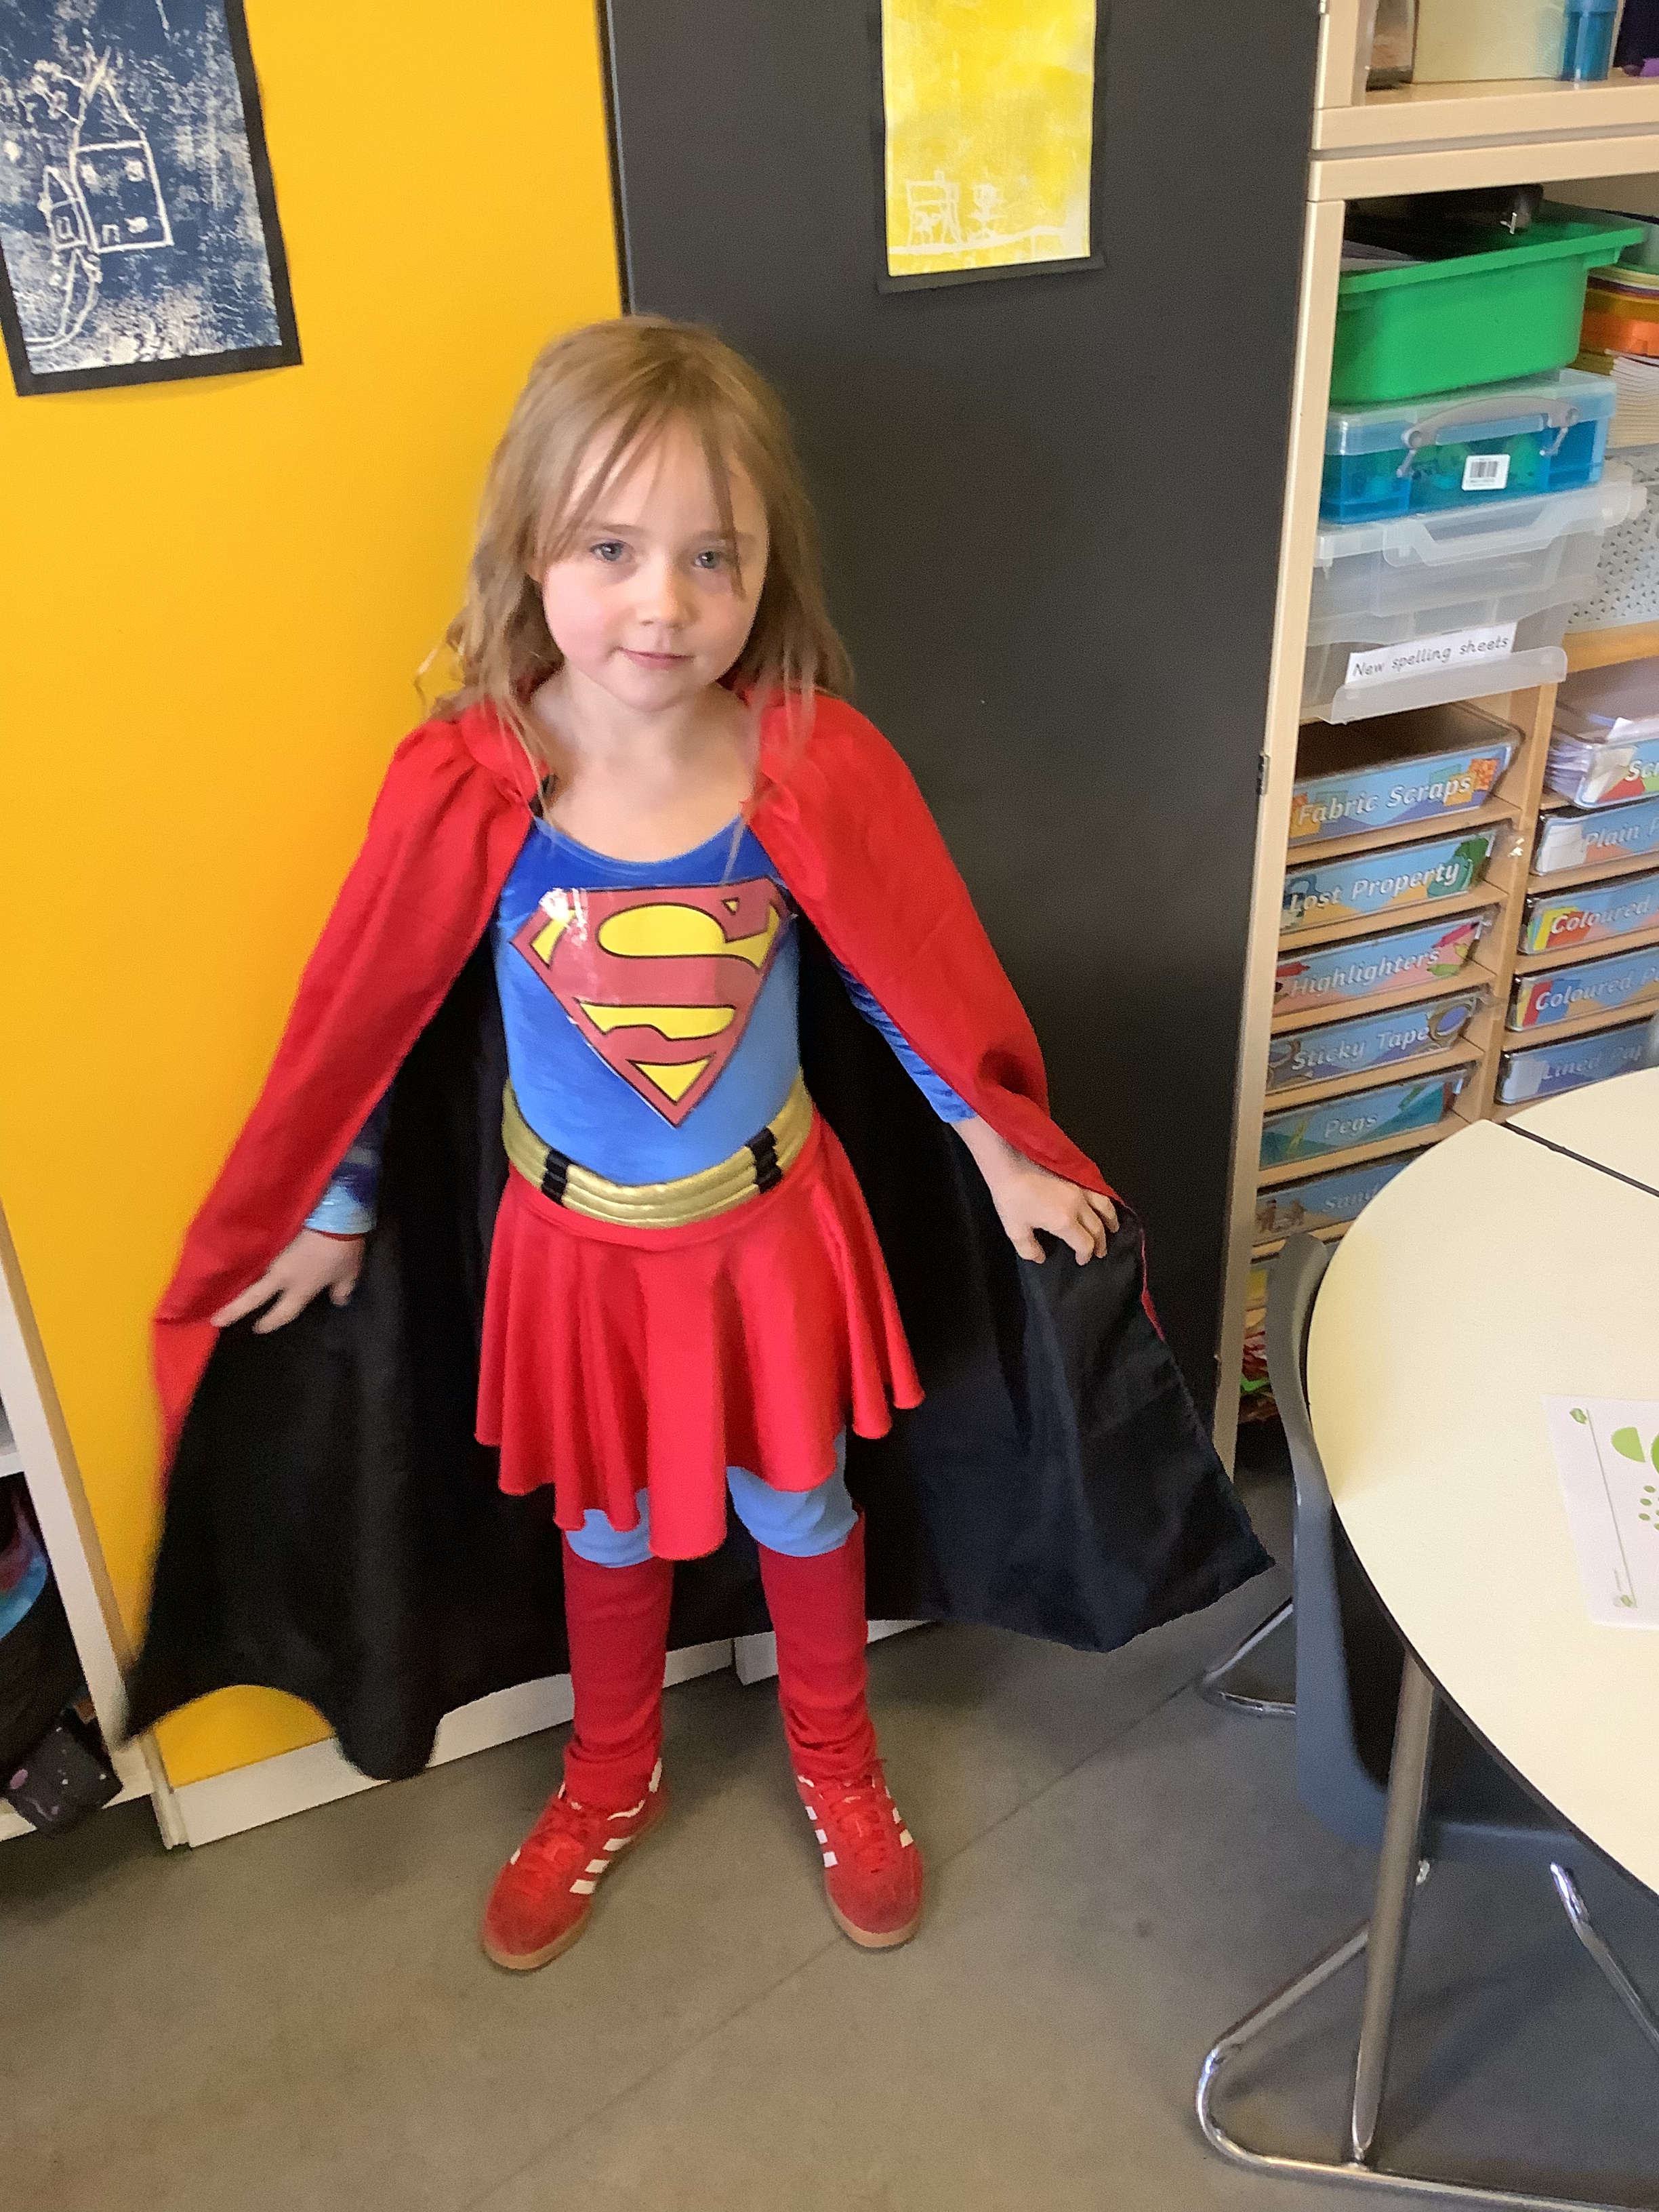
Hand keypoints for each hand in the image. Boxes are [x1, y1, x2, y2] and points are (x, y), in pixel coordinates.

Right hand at [210, 1228, 364, 1333]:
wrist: (334, 1214)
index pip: (283, 1311)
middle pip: (253, 1297)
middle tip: (215, 1320)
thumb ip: (342, 1288)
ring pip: (253, 1273)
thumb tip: (339, 1300)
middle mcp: (282, 1275)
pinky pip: (258, 1254)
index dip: (271, 1322)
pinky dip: (250, 1261)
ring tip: (221, 1288)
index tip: (258, 1328)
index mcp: (301, 1288)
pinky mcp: (272, 1236)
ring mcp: (274, 1255)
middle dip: (234, 1310)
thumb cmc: (342, 1247)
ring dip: (238, 1282)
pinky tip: (239, 1261)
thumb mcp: (349, 1272)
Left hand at [954, 1117, 1118, 1265]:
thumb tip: (1041, 1258)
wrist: (1009, 1158)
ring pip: (1106, 1207)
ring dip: (1111, 1220)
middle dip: (1101, 1243)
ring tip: (1113, 1227)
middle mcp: (1079, 1205)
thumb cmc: (1010, 1194)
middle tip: (1100, 1251)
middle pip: (1098, 1228)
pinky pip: (1100, 1189)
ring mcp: (1081, 1187)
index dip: (1086, 1256)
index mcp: (1064, 1221)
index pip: (1085, 1244)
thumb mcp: (1014, 1228)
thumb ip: (1029, 1249)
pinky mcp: (1079, 1172)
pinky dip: (1107, 1200)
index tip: (1082, 1260)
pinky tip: (1103, 1203)